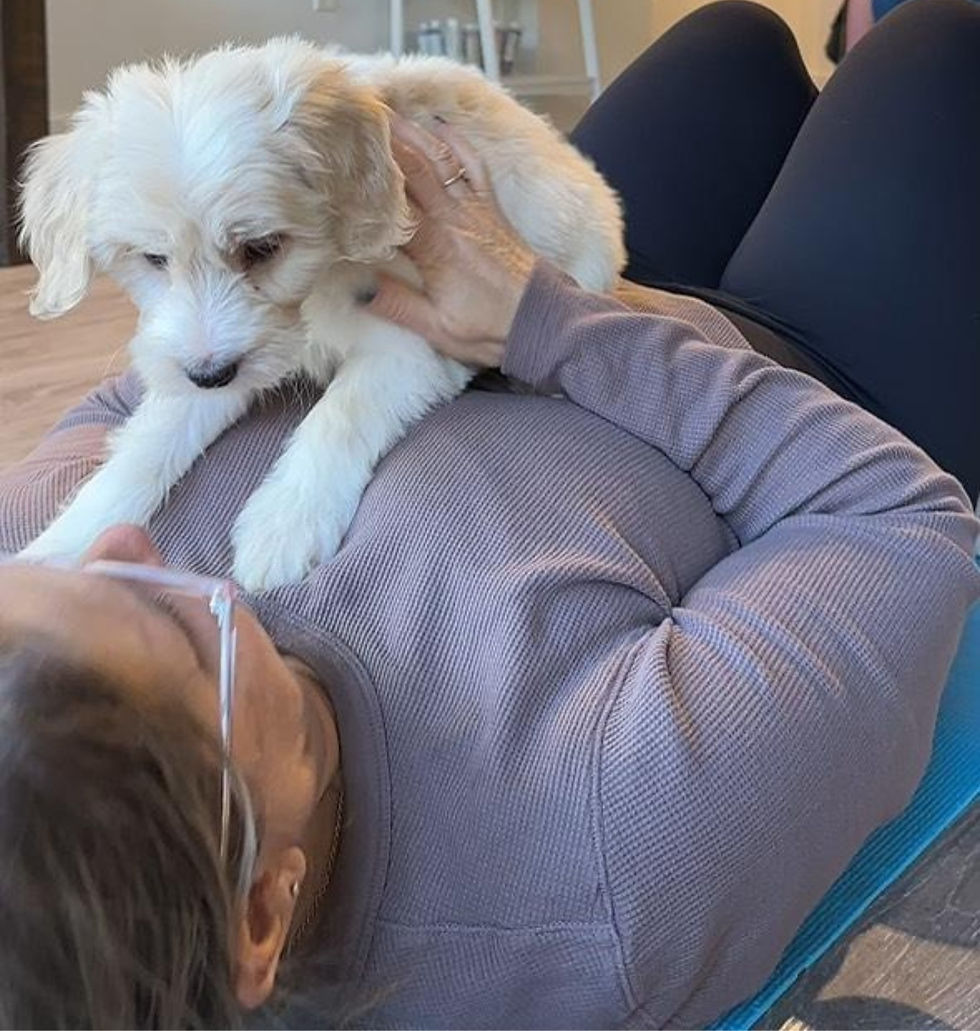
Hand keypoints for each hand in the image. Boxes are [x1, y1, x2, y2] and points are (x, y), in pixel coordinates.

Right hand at [364, 114, 536, 368]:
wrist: (541, 321)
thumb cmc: (490, 328)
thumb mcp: (438, 328)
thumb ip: (396, 306)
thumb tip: (355, 288)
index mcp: (435, 246)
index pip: (392, 201)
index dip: (363, 179)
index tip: (337, 160)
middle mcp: (454, 218)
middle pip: (413, 167)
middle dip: (382, 140)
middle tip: (352, 117)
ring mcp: (474, 208)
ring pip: (440, 158)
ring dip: (411, 133)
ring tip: (382, 111)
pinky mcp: (490, 208)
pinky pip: (472, 165)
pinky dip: (454, 141)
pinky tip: (437, 124)